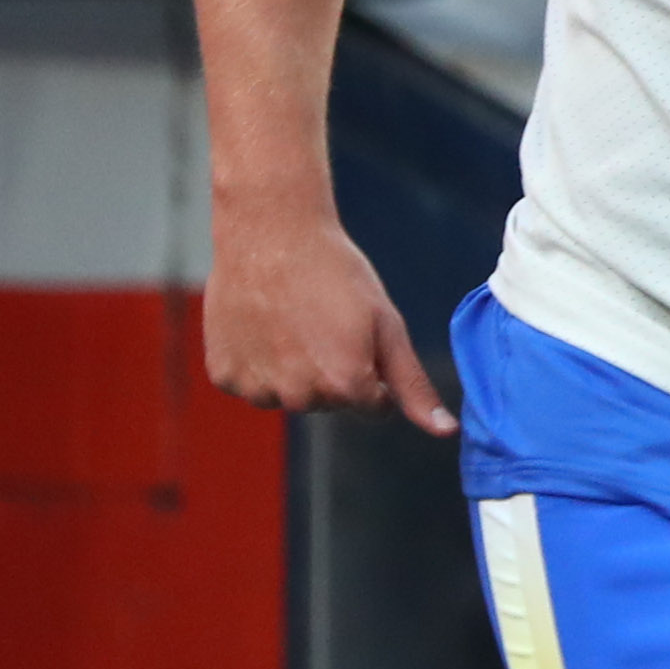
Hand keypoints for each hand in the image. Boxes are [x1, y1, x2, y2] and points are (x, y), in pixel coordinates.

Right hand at [204, 202, 452, 431]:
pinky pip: (251, 385)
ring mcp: (257, 388)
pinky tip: (263, 327)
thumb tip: (445, 432)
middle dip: (334, 373)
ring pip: (289, 396)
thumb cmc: (336, 276)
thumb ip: (413, 386)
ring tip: (292, 323)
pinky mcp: (224, 375)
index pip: (372, 406)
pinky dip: (258, 363)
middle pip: (329, 403)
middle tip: (323, 324)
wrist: (270, 236)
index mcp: (346, 386)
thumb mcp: (387, 327)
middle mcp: (300, 396)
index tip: (359, 336)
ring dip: (294, 372)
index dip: (372, 371)